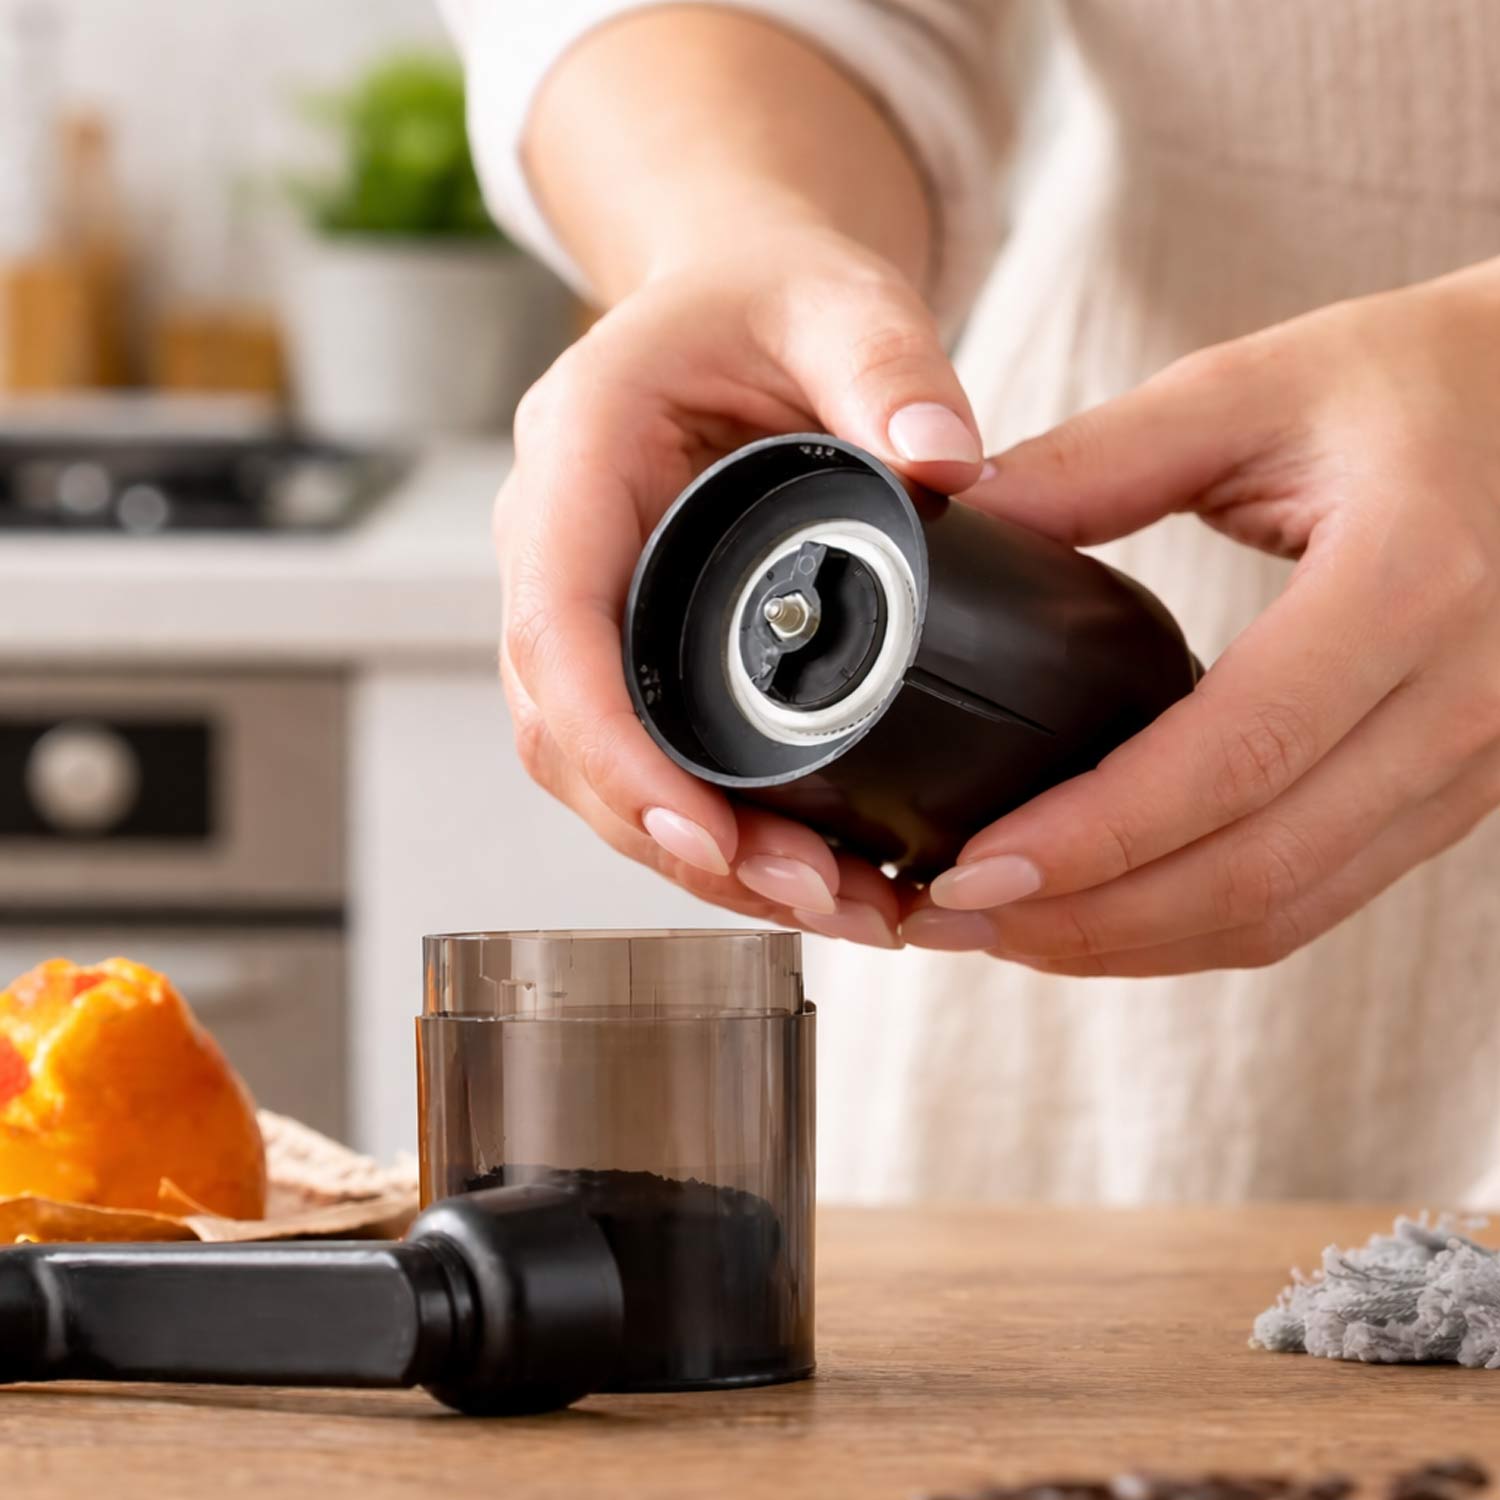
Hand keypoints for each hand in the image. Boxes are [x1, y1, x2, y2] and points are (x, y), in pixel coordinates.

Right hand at [498, 226, 983, 947]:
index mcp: (576, 460)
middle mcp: (558, 547)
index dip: (618, 751)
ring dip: (704, 858)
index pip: (558, 632)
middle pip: (570, 736)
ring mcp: (590, 604)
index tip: (705, 833)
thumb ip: (886, 364)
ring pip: (600, 769)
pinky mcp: (635, 645)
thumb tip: (951, 459)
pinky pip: (644, 757)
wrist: (739, 304)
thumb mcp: (833, 297)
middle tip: (816, 898)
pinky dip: (718, 831)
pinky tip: (812, 872)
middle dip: (680, 838)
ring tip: (840, 908)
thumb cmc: (766, 292)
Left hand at [905, 265, 1499, 973]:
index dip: (1092, 837)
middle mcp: (1465, 697)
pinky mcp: (1461, 788)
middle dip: (1089, 919)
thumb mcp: (1251, 389)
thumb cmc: (1418, 381)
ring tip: (1009, 932)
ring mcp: (1478, 759)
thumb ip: (1096, 460)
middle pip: (1257, 869)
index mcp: (1409, 584)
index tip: (971, 870)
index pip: (1231, 756)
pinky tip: (1111, 913)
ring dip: (1137, 942)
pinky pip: (1324, 896)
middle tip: (957, 919)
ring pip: (1290, 908)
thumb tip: (954, 512)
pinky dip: (1205, 924)